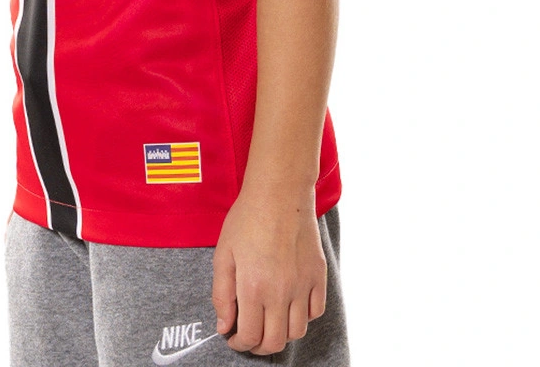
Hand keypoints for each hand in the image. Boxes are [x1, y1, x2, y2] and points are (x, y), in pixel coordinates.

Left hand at [211, 183, 326, 355]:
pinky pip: (316, 311)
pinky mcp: (318, 275)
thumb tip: (224, 327)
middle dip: (259, 346)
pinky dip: (303, 317)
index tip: (233, 338)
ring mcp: (303, 285)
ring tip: (269, 322)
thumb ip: (221, 295)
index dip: (239, 344)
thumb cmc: (247, 218)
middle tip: (250, 337)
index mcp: (253, 287)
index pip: (250, 336)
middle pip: (275, 342)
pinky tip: (290, 305)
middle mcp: (281, 291)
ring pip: (297, 332)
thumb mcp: (223, 254)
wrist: (279, 192)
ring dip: (281, 334)